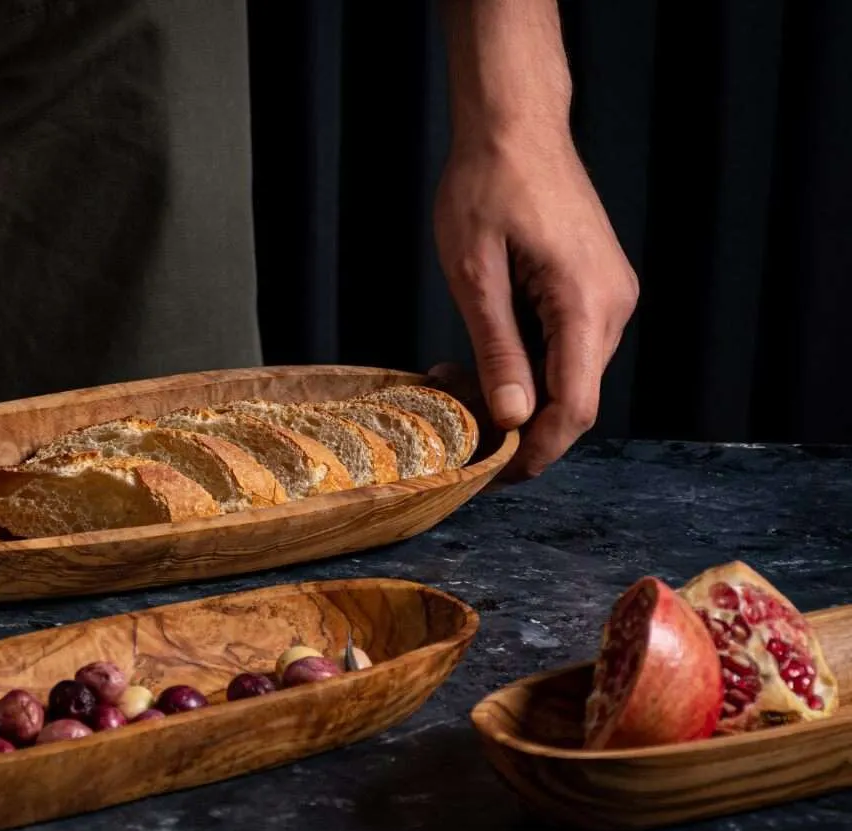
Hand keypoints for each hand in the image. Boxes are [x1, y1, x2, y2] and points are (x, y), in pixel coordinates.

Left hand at [433, 129, 637, 479]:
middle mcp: (612, 305)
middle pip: (572, 397)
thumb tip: (512, 418)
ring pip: (568, 374)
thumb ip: (496, 349)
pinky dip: (525, 361)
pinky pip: (566, 345)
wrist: (515, 124)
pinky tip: (479, 352)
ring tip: (452, 376)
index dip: (536, 451)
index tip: (494, 473)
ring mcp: (610, 295)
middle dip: (514, 421)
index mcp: (586, 303)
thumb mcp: (474, 273)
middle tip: (452, 416)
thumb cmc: (487, 184)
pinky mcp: (596, 287)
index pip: (573, 407)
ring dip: (515, 390)